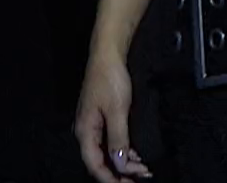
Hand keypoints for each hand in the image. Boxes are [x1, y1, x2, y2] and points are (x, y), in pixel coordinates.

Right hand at [74, 49, 150, 181]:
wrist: (108, 55)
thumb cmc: (109, 79)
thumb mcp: (117, 111)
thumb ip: (118, 139)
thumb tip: (119, 163)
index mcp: (85, 131)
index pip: (94, 164)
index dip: (110, 178)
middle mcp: (86, 131)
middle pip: (101, 161)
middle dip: (120, 172)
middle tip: (140, 178)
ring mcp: (94, 125)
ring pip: (107, 152)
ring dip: (124, 162)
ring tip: (142, 169)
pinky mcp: (102, 119)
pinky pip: (111, 142)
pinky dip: (124, 150)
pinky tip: (135, 155)